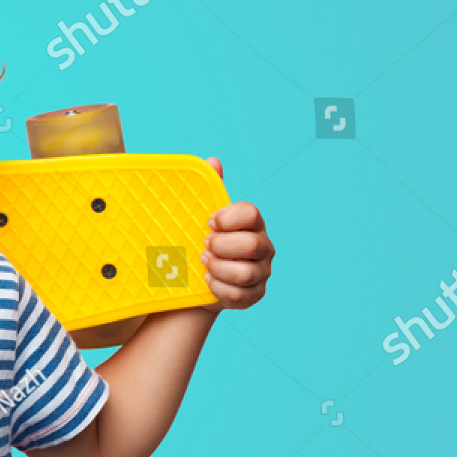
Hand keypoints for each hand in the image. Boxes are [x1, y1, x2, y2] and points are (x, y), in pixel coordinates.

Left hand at [198, 157, 272, 311]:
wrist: (193, 281)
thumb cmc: (200, 243)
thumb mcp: (201, 218)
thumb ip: (210, 190)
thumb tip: (213, 161)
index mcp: (252, 224)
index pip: (251, 213)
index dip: (228, 218)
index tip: (208, 222)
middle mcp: (263, 247)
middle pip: (251, 245)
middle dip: (222, 246)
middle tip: (204, 246)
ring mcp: (261, 273)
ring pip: (246, 273)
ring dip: (218, 269)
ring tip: (203, 265)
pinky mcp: (254, 295)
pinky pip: (240, 295)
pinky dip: (219, 289)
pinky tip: (207, 282)